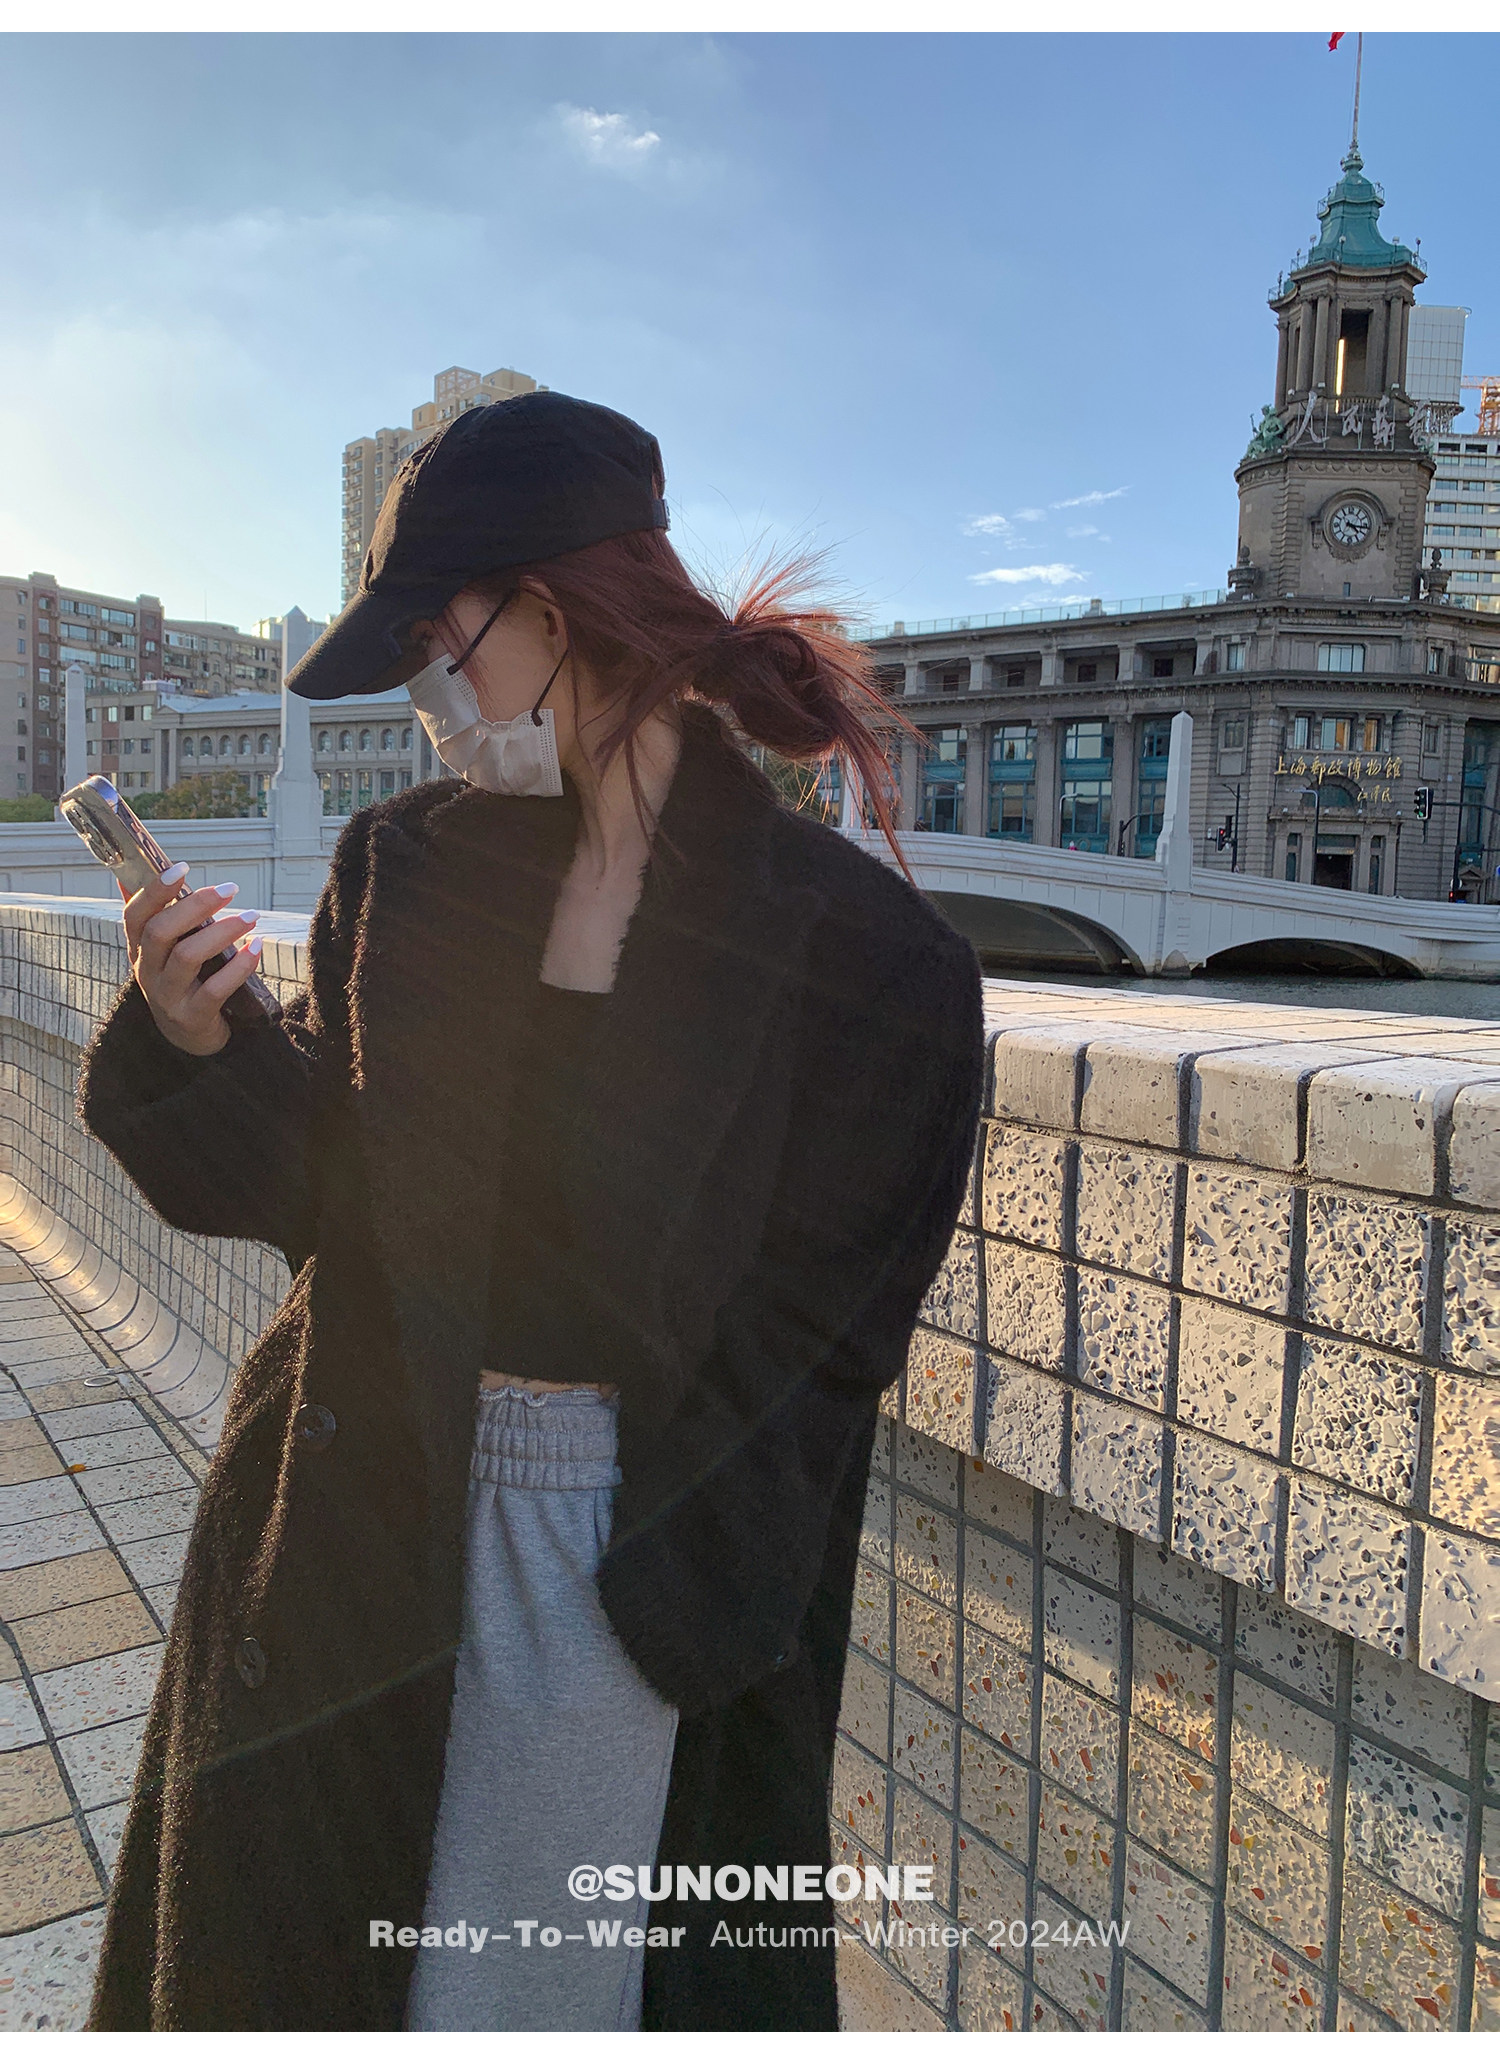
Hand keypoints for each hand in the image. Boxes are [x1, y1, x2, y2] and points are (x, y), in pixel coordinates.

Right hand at [120, 863, 261, 1056]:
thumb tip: (139, 870)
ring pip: (188, 957)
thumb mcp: (162, 951)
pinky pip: (216, 989)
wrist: (187, 1036)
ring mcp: (167, 997)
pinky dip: (239, 966)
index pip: (134, 915)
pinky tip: (256, 947)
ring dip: (223, 931)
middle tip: (230, 889)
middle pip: (160, 932)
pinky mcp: (192, 1017)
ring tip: (252, 916)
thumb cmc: (181, 980)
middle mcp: (147, 972)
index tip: (182, 867)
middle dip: (196, 906)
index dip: (154, 890)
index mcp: (138, 950)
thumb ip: (156, 914)